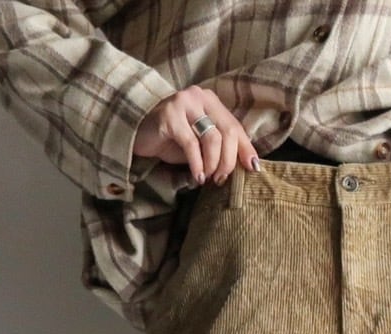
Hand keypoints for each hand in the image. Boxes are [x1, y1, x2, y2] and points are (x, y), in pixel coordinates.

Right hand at [133, 86, 258, 185]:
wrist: (137, 133)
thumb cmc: (171, 140)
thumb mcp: (199, 143)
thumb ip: (220, 147)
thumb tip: (247, 164)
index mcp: (211, 101)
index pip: (235, 126)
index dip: (246, 149)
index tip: (253, 169)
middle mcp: (199, 97)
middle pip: (228, 132)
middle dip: (228, 161)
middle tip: (221, 179)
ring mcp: (184, 103)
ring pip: (212, 138)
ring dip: (213, 164)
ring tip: (208, 178)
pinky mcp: (169, 115)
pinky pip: (191, 144)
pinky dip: (197, 165)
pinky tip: (197, 177)